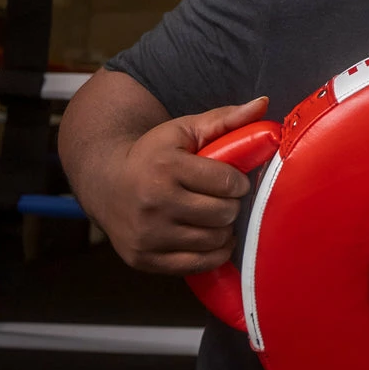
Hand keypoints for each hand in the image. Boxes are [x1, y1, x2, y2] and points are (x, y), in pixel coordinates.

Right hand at [97, 98, 268, 275]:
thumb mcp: (185, 130)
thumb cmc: (154, 154)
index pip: (227, 182)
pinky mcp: (144, 259)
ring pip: (214, 240)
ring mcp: (147, 234)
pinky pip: (198, 265)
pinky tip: (208, 237)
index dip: (238, 182)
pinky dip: (212, 253)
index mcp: (166, 166)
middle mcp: (154, 201)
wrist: (105, 182)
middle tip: (221, 199)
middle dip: (230, 206)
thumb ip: (226, 119)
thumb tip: (263, 104)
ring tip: (213, 216)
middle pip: (224, 214)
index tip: (232, 180)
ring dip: (222, 229)